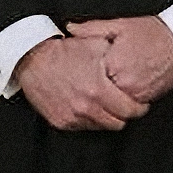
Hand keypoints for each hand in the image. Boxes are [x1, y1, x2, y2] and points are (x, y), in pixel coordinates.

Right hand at [15, 36, 147, 131]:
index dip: (139, 108)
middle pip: (118, 123)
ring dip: (106, 117)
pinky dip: (89, 118)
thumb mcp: (95, 45)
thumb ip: (117, 56)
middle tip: (124, 105)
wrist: (32, 60)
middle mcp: (86, 108)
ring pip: (101, 127)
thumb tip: (133, 61)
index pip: (130, 110)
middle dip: (124, 114)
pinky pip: (83, 126)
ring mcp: (73, 117)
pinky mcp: (61, 122)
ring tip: (105, 104)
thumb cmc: (63, 52)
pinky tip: (88, 105)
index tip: (141, 104)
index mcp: (98, 90)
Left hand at [66, 15, 172, 104]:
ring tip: (95, 86)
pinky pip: (126, 106)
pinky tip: (113, 90)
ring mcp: (137, 94)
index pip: (88, 76)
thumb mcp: (120, 25)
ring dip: (103, 97)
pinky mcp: (147, 100)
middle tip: (80, 82)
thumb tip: (70, 28)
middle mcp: (126, 83)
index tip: (72, 71)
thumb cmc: (154, 32)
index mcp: (115, 63)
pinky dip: (118, 101)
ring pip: (111, 104)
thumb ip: (92, 29)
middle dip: (89, 88)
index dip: (78, 74)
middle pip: (97, 94)